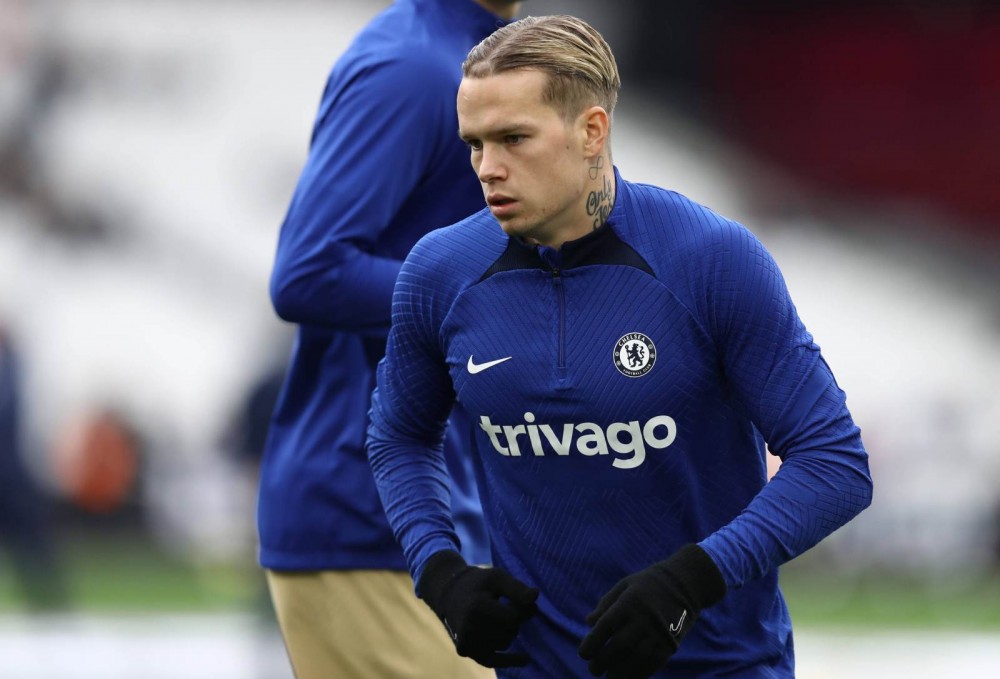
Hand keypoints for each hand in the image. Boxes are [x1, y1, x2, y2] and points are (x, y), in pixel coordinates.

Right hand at [418, 550, 538, 667]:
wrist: (449, 593)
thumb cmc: (477, 583)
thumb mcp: (497, 577)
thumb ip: (516, 588)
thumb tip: (535, 595)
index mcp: (477, 607)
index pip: (514, 618)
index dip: (524, 609)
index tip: (523, 600)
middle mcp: (469, 628)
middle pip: (510, 631)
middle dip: (515, 620)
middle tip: (507, 606)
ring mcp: (466, 642)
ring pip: (505, 643)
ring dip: (508, 631)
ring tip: (499, 616)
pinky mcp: (466, 651)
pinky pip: (492, 661)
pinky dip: (509, 660)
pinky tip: (526, 659)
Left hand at [578, 544, 725, 677]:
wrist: (685, 583)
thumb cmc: (648, 584)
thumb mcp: (624, 585)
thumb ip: (606, 604)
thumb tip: (588, 622)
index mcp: (629, 602)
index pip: (606, 626)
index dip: (592, 642)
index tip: (583, 654)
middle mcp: (644, 618)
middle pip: (620, 646)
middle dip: (603, 661)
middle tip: (594, 670)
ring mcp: (659, 631)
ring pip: (637, 658)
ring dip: (621, 672)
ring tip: (610, 677)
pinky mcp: (671, 642)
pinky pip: (655, 663)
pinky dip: (640, 673)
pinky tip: (629, 677)